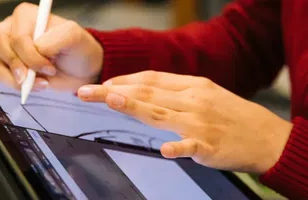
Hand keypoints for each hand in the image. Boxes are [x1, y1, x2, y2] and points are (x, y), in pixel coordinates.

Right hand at [0, 2, 102, 90]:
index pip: (17, 35)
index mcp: (27, 15)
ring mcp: (8, 47)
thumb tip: (35, 50)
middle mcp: (13, 27)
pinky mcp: (8, 65)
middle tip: (38, 76)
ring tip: (42, 83)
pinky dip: (14, 84)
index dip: (31, 55)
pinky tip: (35, 85)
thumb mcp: (73, 37)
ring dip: (17, 79)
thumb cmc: (77, 49)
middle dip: (19, 64)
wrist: (81, 70)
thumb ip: (54, 40)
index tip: (50, 67)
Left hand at [77, 71, 292, 173]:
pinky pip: (190, 146)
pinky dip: (177, 146)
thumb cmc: (233, 115)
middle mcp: (192, 101)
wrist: (266, 136)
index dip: (124, 81)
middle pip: (147, 93)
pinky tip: (164, 149)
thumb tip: (146, 91)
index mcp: (192, 86)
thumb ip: (177, 91)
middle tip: (87, 92)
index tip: (105, 85)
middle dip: (114, 91)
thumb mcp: (206, 93)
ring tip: (111, 99)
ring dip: (134, 106)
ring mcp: (200, 123)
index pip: (151, 79)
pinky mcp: (210, 146)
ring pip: (161, 113)